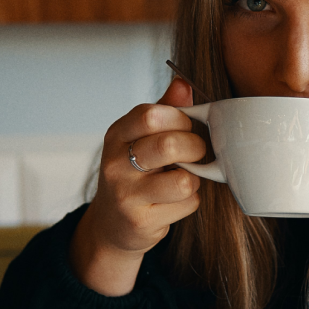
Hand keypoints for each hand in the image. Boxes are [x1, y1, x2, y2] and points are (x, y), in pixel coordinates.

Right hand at [70, 77, 206, 295]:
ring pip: (184, 180)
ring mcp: (126, 195)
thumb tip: (183, 84)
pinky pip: (186, 204)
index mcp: (117, 135)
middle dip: (195, 148)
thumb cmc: (135, 172)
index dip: (180, 119)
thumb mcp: (141, 137)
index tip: (186, 127)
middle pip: (170, 146)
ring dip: (194, 179)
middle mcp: (115, 164)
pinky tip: (175, 200)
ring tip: (183, 178)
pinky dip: (190, 201)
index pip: (151, 115)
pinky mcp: (141, 222)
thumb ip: (164, 110)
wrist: (112, 224)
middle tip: (195, 153)